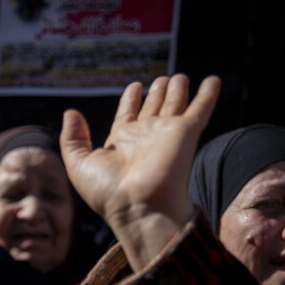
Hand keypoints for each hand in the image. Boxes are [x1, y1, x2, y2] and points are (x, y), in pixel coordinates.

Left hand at [60, 74, 220, 270]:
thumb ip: (72, 139)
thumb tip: (70, 113)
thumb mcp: (78, 164)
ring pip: (174, 104)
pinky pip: (200, 108)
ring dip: (177, 90)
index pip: (128, 115)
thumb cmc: (107, 191)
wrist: (138, 206)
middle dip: (157, 93)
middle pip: (153, 108)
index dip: (130, 100)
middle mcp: (145, 137)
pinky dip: (208, 94)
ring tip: (178, 78)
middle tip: (161, 79)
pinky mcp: (186, 133)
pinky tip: (213, 80)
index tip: (134, 87)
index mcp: (121, 143)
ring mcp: (166, 133)